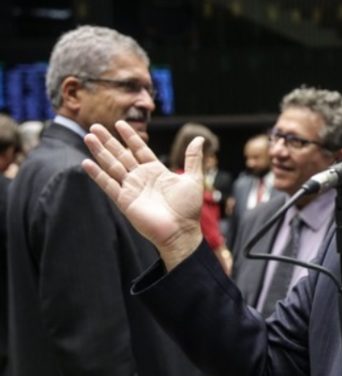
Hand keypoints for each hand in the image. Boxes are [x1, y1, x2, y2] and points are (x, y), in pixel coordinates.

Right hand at [81, 120, 204, 270]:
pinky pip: (108, 185)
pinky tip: (86, 163)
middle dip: (109, 141)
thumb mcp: (193, 179)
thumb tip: (199, 139)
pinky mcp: (124, 201)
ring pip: (112, 166)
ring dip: (100, 152)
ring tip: (88, 137)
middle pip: (121, 155)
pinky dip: (97, 174)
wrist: (181, 231)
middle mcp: (141, 178)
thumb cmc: (188, 209)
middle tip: (95, 126)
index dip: (130, 137)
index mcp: (156, 171)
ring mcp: (131, 188)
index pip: (139, 149)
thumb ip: (193, 158)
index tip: (119, 123)